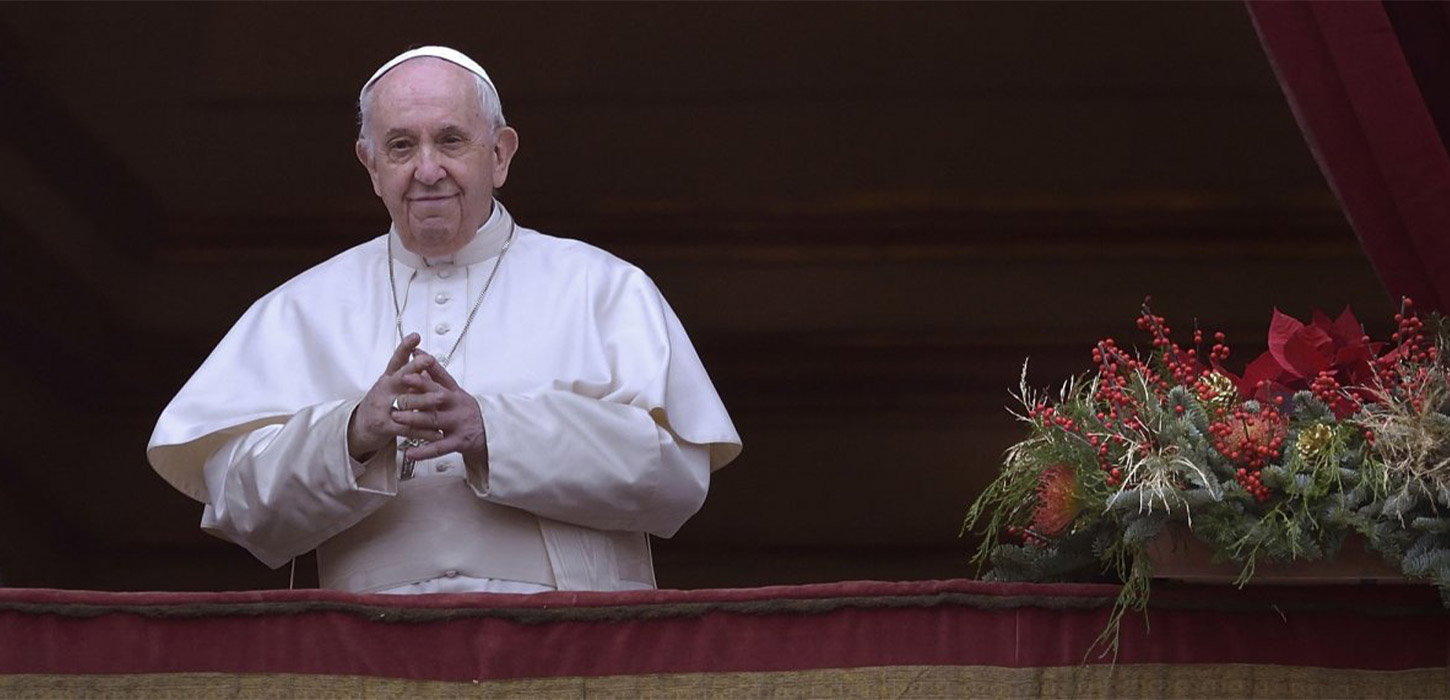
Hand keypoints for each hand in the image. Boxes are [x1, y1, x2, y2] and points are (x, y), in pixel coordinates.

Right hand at [346, 333, 429, 460]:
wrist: (360, 427)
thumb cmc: (381, 402)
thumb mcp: (391, 384)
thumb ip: (406, 373)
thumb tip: (425, 356)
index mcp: (388, 378)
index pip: (397, 360)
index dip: (405, 348)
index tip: (416, 336)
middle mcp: (385, 390)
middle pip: (401, 376)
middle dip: (414, 367)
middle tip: (428, 359)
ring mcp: (383, 408)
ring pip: (406, 402)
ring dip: (424, 400)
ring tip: (440, 397)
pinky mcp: (385, 427)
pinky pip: (407, 429)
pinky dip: (423, 431)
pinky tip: (437, 433)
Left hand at [391, 349, 487, 466]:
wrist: (490, 433)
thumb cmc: (465, 411)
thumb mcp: (455, 392)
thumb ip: (436, 377)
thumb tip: (420, 355)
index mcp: (455, 392)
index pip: (442, 376)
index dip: (428, 366)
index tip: (414, 358)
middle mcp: (457, 406)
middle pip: (438, 397)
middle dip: (418, 394)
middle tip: (399, 394)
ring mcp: (458, 424)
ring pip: (435, 420)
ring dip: (414, 418)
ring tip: (397, 417)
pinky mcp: (458, 442)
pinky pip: (439, 448)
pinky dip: (424, 451)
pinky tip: (410, 452)